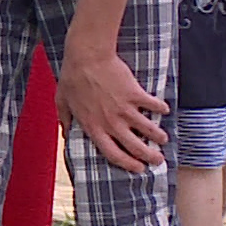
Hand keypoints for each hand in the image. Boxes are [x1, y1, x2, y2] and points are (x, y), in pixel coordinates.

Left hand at [57, 45, 170, 172]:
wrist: (87, 56)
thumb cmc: (72, 77)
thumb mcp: (62, 101)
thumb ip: (65, 119)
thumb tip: (65, 132)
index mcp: (93, 127)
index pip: (112, 154)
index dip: (127, 164)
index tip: (138, 168)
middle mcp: (111, 123)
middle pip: (135, 148)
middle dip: (150, 157)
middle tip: (158, 160)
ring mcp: (125, 110)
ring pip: (149, 130)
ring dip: (158, 136)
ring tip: (163, 139)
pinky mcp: (135, 95)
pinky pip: (154, 106)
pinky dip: (161, 109)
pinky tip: (164, 110)